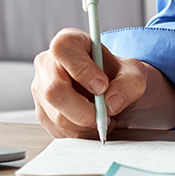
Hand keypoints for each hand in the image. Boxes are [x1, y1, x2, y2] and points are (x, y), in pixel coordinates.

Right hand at [31, 28, 174, 137]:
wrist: (113, 92)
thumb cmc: (118, 76)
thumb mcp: (134, 74)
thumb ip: (129, 84)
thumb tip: (111, 102)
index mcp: (68, 42)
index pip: (63, 49)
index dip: (82, 69)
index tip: (102, 85)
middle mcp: (47, 64)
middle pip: (54, 91)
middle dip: (84, 110)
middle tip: (106, 114)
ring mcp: (40, 90)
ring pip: (58, 116)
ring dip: (87, 125)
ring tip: (103, 117)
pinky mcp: (43, 113)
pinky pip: (60, 131)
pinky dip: (82, 133)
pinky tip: (92, 124)